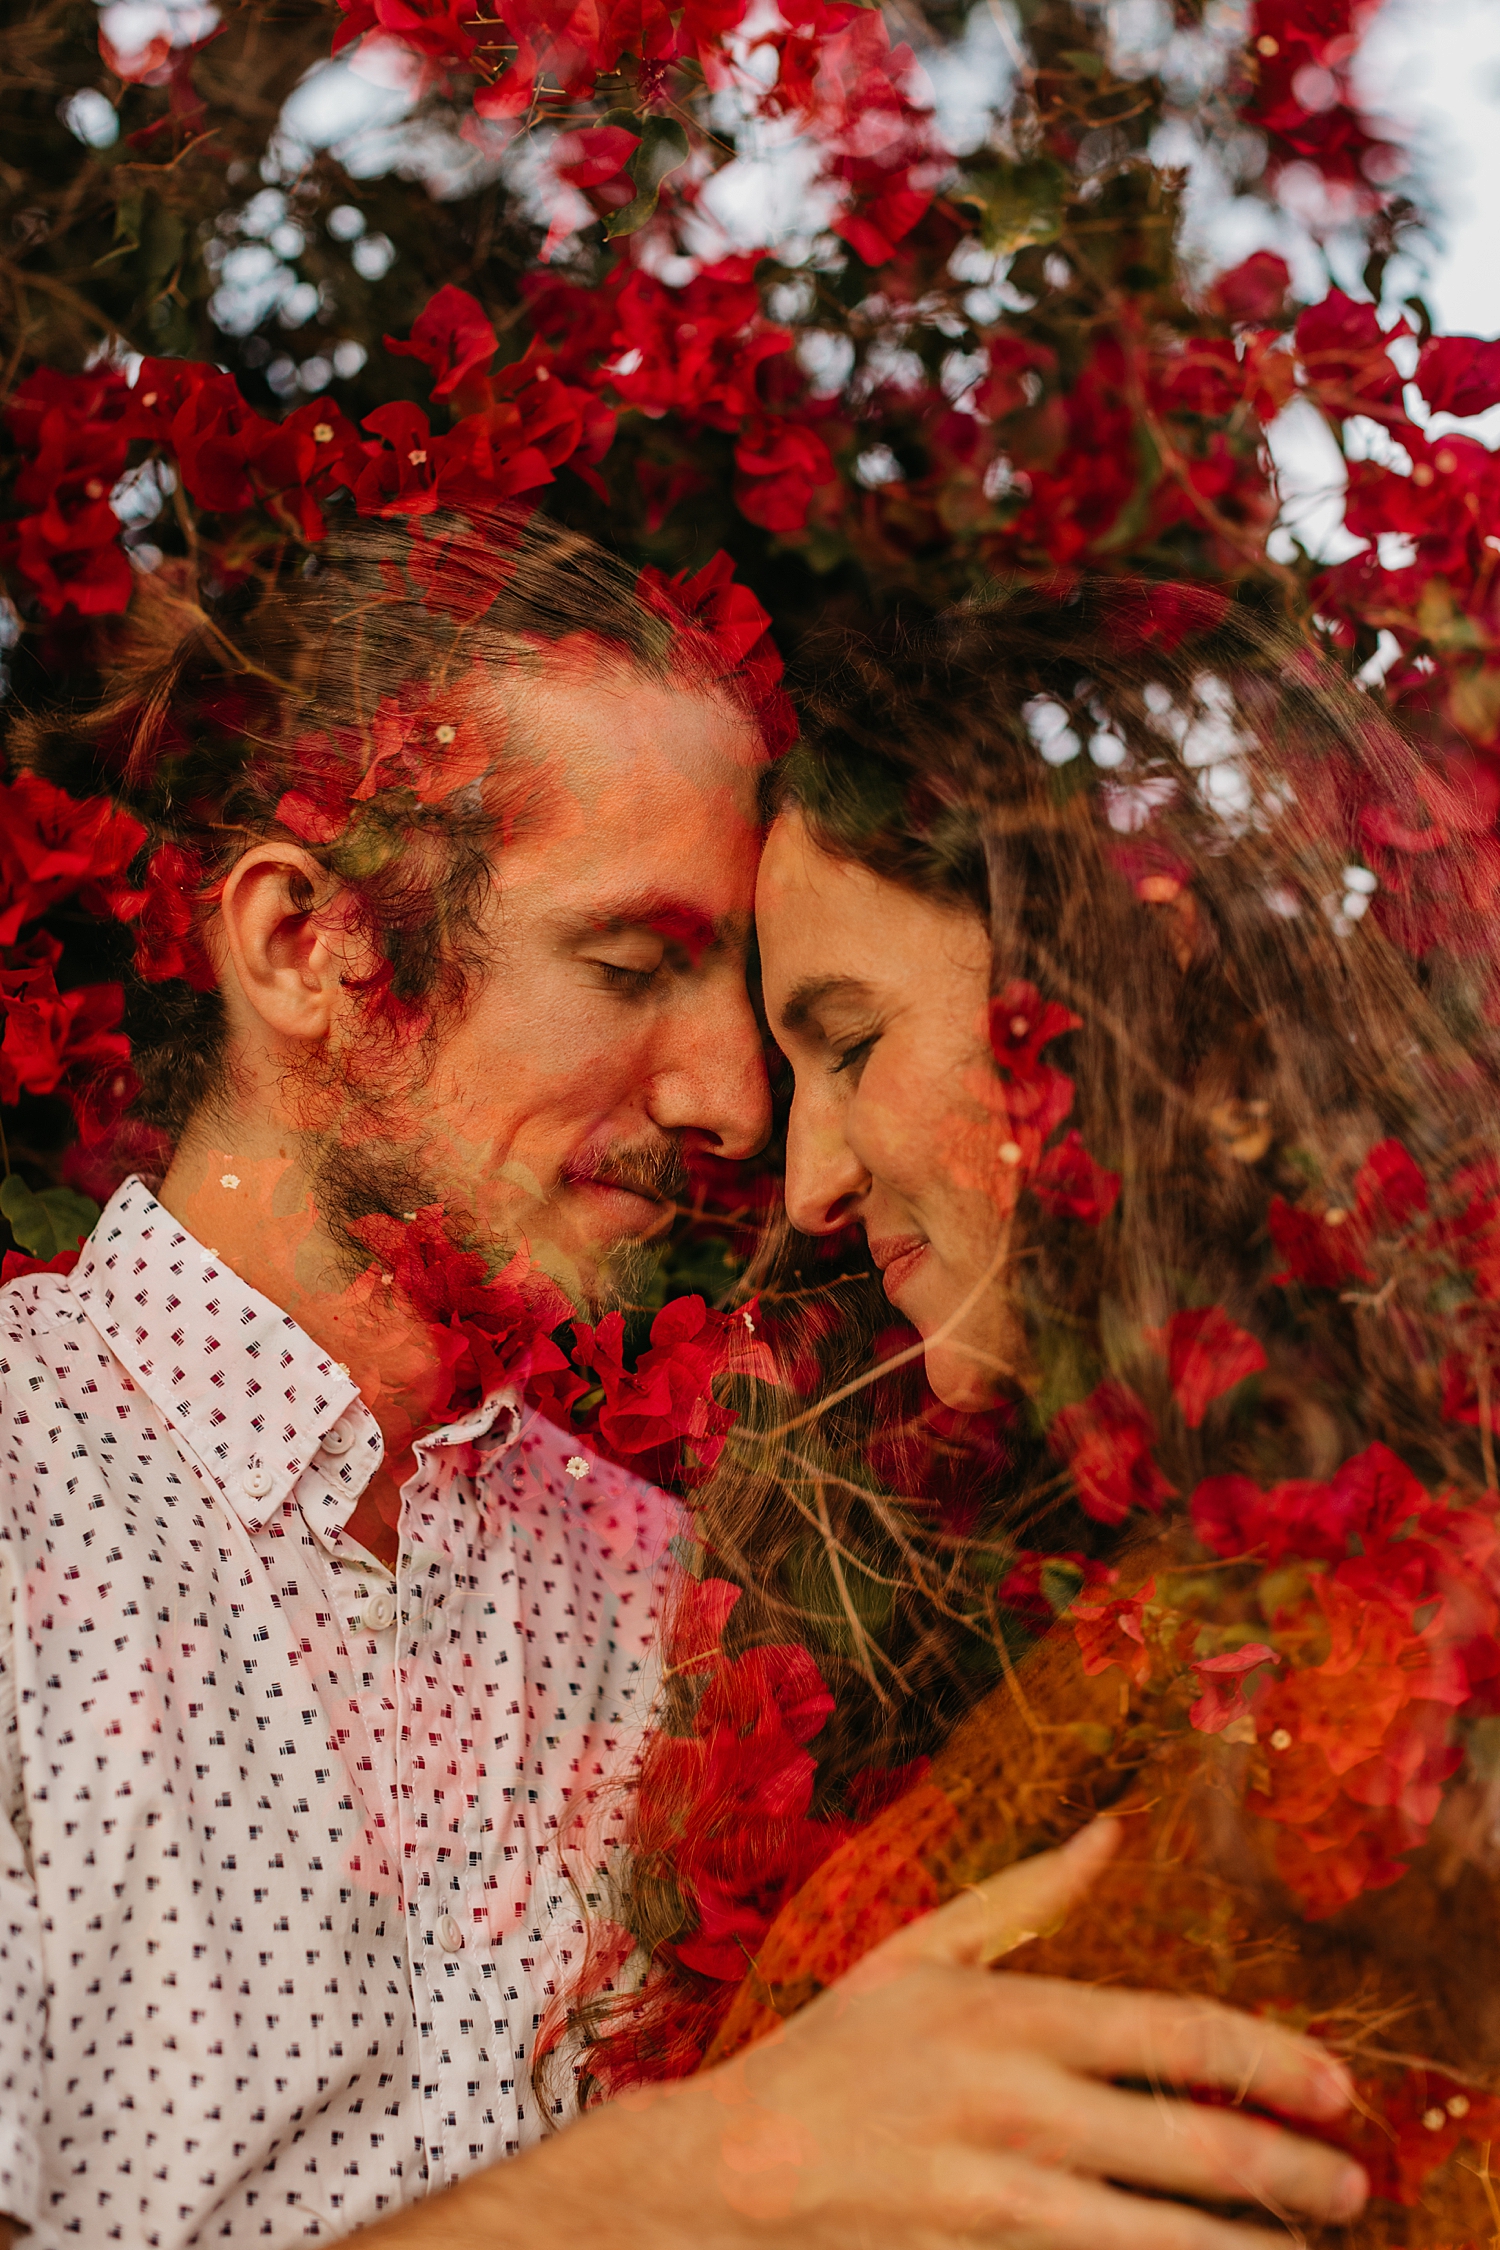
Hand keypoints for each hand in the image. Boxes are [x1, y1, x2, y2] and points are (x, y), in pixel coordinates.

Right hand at [355, 1817, 1366, 2247]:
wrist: (734, 2173)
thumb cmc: (833, 2054)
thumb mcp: (920, 1950)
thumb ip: (1026, 1894)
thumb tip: (1112, 1829)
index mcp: (1007, 2013)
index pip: (1175, 2034)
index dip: (1271, 2060)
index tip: (1336, 2088)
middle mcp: (1015, 2106)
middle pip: (1192, 2144)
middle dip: (1291, 2173)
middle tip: (1347, 2188)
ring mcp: (999, 2200)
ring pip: (1162, 2236)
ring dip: (1248, 2249)